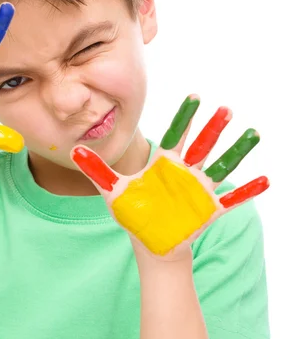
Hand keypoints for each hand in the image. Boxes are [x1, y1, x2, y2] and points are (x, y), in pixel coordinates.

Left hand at [70, 95, 269, 261]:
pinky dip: (248, 190)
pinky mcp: (210, 208)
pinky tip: (266, 180)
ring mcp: (200, 188)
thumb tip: (72, 150)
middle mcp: (185, 171)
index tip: (194, 95)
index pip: (176, 133)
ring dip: (236, 150)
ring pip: (222, 164)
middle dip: (212, 128)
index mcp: (164, 163)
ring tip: (252, 133)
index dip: (185, 116)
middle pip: (201, 145)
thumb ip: (96, 169)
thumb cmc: (134, 214)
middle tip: (224, 108)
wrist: (151, 242)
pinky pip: (233, 198)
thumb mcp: (113, 190)